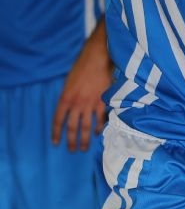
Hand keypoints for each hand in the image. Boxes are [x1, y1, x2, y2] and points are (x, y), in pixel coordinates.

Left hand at [52, 24, 110, 150]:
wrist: (97, 58)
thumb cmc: (81, 67)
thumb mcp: (68, 83)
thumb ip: (68, 97)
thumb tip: (69, 109)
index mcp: (64, 98)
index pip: (58, 120)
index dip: (56, 133)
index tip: (56, 142)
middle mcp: (76, 104)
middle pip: (72, 127)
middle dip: (72, 140)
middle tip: (73, 150)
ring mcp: (90, 103)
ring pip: (87, 126)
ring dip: (85, 138)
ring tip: (85, 147)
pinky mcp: (103, 101)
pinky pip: (101, 118)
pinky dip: (99, 126)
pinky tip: (98, 132)